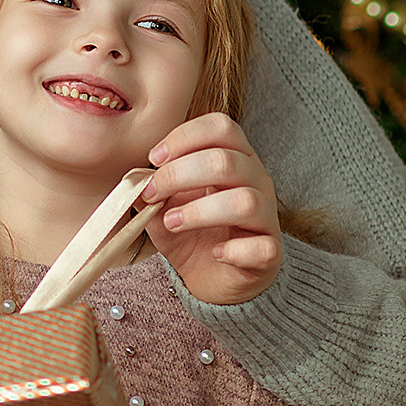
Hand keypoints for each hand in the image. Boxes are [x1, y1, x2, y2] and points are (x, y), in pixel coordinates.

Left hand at [142, 112, 282, 304]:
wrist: (213, 278)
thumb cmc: (193, 233)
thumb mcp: (164, 206)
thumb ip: (152, 189)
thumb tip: (135, 180)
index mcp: (235, 159)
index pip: (222, 127)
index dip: (185, 137)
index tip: (154, 158)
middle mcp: (257, 182)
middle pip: (227, 161)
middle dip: (180, 174)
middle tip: (153, 194)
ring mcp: (267, 217)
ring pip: (245, 201)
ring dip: (200, 211)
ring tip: (172, 222)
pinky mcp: (270, 253)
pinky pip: (263, 247)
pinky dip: (234, 250)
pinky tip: (216, 253)